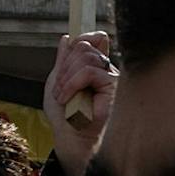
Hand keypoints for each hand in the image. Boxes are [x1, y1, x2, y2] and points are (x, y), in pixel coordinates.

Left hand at [44, 30, 116, 175]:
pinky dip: (72, 82)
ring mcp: (113, 80)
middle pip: (85, 47)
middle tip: (59, 88)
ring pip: (87, 56)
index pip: (96, 41)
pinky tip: (67, 97)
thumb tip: (68, 38)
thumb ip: (65, 60)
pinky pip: (90, 71)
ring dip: (66, 75)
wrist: (71, 137)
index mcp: (95, 69)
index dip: (83, 39)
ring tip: (62, 96)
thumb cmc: (66, 115)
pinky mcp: (115, 89)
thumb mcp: (59, 81)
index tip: (71, 45)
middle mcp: (108, 72)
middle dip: (65, 64)